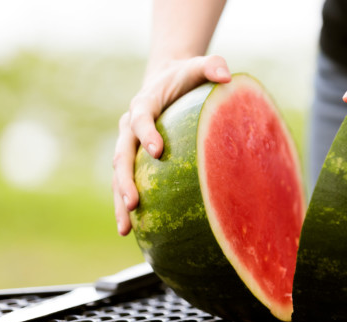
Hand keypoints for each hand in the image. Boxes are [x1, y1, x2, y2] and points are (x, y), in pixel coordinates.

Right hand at [112, 55, 230, 235]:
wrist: (165, 81)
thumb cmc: (185, 77)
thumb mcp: (199, 66)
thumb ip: (212, 66)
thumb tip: (228, 76)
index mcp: (144, 104)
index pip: (140, 119)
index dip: (146, 133)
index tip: (157, 151)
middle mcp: (129, 126)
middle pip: (121, 155)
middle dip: (125, 180)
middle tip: (134, 203)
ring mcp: (129, 144)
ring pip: (118, 175)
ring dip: (120, 202)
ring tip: (125, 229)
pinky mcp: (133, 159)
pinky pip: (126, 183)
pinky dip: (126, 205)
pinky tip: (133, 230)